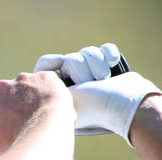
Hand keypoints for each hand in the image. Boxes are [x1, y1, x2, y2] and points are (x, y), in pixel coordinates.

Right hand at [0, 71, 73, 158]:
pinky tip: (51, 104)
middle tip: (23, 118)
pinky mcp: (45, 77)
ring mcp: (25, 80)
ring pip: (26, 86)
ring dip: (30, 96)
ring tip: (40, 113)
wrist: (48, 133)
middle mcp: (3, 87)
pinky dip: (48, 91)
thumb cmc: (20, 142)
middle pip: (5, 92)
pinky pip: (45, 81)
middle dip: (12, 102)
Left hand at [34, 43, 161, 143]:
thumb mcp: (60, 101)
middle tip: (90, 84)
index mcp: (59, 90)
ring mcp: (92, 72)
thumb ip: (46, 90)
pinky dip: (109, 54)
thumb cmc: (92, 108)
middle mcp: (74, 80)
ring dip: (96, 64)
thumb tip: (36, 79)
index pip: (44, 66)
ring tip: (103, 79)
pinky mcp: (109, 65)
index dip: (50, 62)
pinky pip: (105, 48)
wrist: (124, 106)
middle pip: (70, 58)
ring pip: (87, 52)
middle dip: (81, 68)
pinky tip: (112, 64)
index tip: (59, 62)